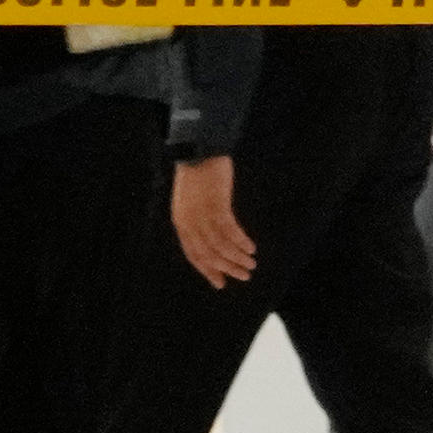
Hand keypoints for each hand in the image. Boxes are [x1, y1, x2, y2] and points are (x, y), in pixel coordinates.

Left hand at [170, 157, 257, 287]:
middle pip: (208, 254)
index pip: (194, 255)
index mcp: (181, 222)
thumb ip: (198, 219)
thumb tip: (213, 237)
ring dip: (237, 258)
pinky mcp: (216, 205)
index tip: (222, 283)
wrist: (199, 149)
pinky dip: (241, 242)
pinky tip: (251, 248)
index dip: (208, 271)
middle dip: (227, 268)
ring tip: (251, 264)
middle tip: (244, 276)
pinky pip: (230, 231)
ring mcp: (202, 215)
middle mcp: (189, 222)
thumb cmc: (198, 173)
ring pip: (220, 246)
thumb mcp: (192, 200)